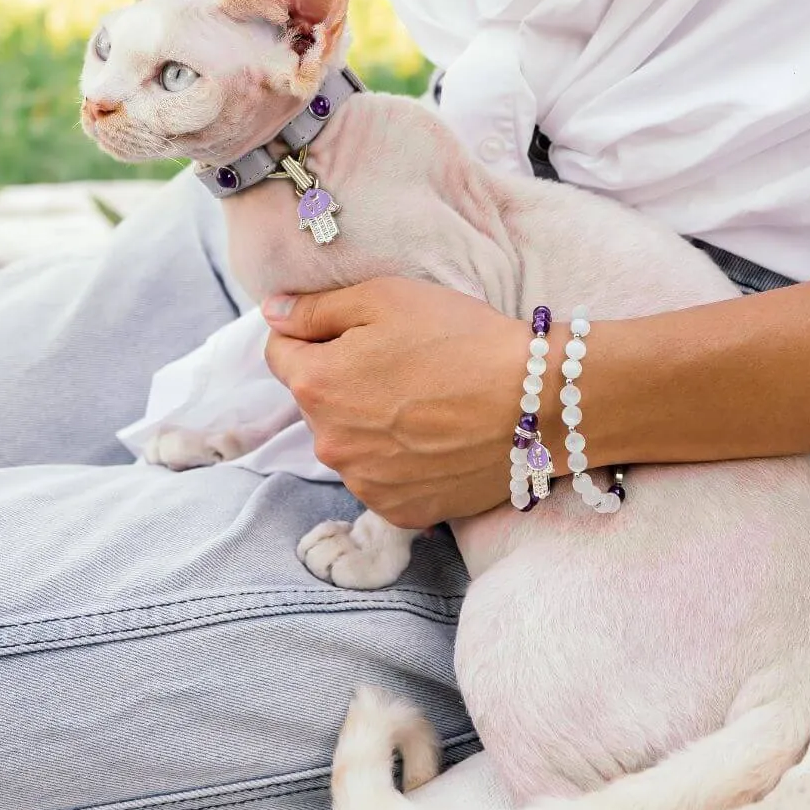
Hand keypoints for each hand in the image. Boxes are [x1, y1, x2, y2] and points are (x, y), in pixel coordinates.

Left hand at [263, 278, 530, 526]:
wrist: (537, 402)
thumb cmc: (463, 339)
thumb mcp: (386, 297)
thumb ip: (316, 308)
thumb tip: (273, 314)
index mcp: (315, 385)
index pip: (281, 353)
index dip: (316, 334)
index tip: (359, 332)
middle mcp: (329, 443)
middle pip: (317, 403)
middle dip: (345, 382)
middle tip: (405, 365)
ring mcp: (365, 484)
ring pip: (350, 444)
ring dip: (371, 426)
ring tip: (427, 405)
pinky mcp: (401, 512)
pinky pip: (382, 481)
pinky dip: (400, 463)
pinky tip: (437, 440)